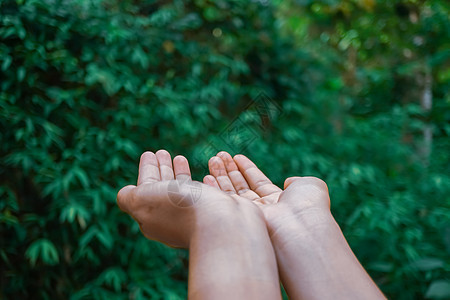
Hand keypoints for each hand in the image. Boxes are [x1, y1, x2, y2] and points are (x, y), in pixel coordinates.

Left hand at [117, 150, 281, 298]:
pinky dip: (204, 179)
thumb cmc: (181, 209)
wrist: (223, 224)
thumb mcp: (143, 201)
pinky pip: (209, 192)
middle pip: (166, 190)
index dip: (147, 171)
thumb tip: (126, 193)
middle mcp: (177, 219)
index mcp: (156, 218)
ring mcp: (202, 216)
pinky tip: (206, 173)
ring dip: (180, 172)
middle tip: (162, 152)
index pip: (147, 190)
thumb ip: (129, 197)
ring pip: (187, 191)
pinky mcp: (223, 211)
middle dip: (162, 170)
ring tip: (179, 157)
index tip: (149, 153)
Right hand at [204, 152, 384, 299]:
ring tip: (212, 159)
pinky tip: (207, 175)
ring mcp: (250, 215)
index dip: (247, 169)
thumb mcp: (309, 185)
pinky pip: (225, 201)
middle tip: (218, 156)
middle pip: (242, 186)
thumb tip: (289, 181)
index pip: (258, 182)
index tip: (235, 157)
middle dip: (230, 171)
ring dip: (220, 175)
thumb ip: (297, 180)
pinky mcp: (238, 219)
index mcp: (279, 200)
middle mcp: (263, 209)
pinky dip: (215, 188)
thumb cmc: (308, 205)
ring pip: (231, 193)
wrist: (301, 227)